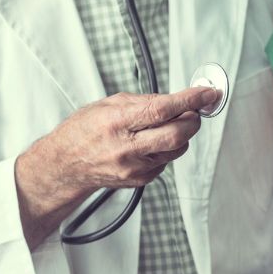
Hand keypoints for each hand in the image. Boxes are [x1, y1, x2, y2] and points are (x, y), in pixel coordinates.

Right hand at [15, 86, 220, 245]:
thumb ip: (144, 101)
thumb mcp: (108, 104)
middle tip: (195, 109)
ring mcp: (134, 167)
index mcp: (116, 122)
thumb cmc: (83, 132)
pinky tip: (154, 142)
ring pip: (176, 149)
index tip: (207, 93)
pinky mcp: (140, 180)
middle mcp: (126, 148)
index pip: (162, 109)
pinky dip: (168, 148)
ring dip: (182, 134)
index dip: (190, 100)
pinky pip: (167, 161)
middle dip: (193, 119)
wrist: (66, 165)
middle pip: (176, 134)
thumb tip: (175, 99)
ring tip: (171, 124)